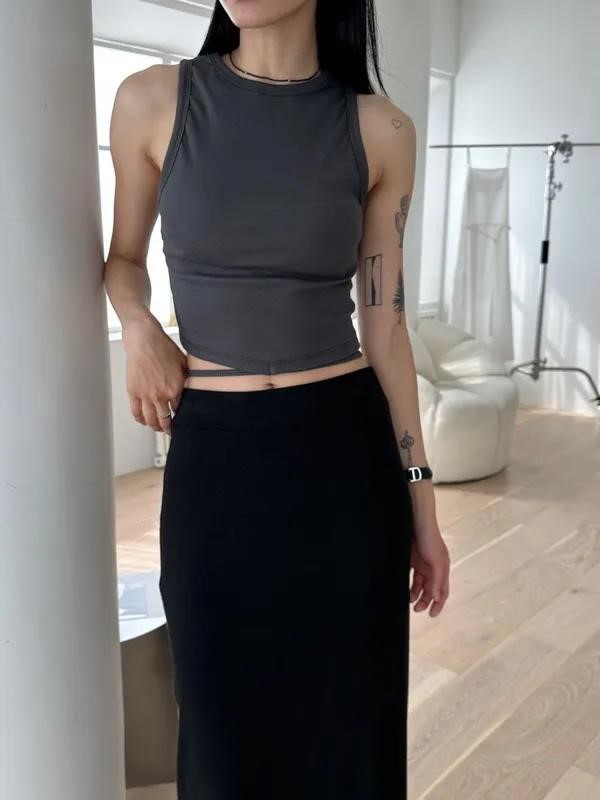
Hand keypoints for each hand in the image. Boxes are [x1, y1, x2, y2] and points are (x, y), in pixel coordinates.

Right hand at [122, 314, 187, 434]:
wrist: (144, 339)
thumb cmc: (163, 347)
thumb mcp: (183, 364)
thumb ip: (187, 380)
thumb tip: (192, 388)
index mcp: (175, 389)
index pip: (180, 411)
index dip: (182, 417)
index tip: (183, 421)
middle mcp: (160, 395)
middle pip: (165, 420)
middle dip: (169, 428)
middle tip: (170, 430)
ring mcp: (146, 395)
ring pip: (150, 420)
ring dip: (155, 427)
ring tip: (158, 427)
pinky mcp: (133, 392)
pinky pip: (136, 412)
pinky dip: (140, 419)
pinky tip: (144, 420)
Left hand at [409, 519, 449, 617]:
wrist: (415, 519)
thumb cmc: (430, 536)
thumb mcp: (437, 559)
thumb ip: (438, 579)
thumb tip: (439, 597)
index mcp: (442, 568)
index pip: (442, 591)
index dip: (438, 604)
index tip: (432, 615)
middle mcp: (433, 567)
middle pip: (430, 590)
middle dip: (425, 601)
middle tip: (416, 609)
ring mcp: (421, 563)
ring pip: (419, 585)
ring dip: (415, 594)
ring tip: (409, 600)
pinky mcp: (411, 559)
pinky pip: (411, 576)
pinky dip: (409, 584)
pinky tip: (404, 590)